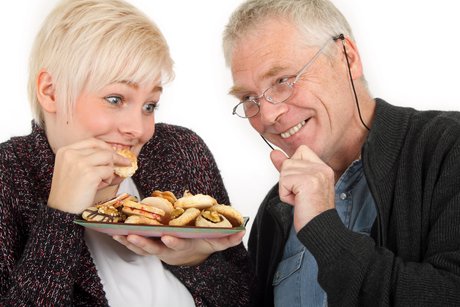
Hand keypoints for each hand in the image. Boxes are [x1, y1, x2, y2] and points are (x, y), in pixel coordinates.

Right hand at [47, 138, 130, 213]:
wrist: (62, 211)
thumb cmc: (70, 192)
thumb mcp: (75, 170)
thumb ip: (90, 160)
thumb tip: (116, 156)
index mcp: (65, 151)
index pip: (92, 142)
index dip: (106, 147)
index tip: (115, 153)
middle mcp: (71, 154)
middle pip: (102, 149)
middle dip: (115, 156)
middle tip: (125, 163)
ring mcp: (80, 163)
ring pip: (108, 158)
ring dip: (110, 170)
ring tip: (102, 181)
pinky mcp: (89, 173)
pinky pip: (109, 171)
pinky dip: (108, 179)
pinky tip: (99, 186)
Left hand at [112, 231, 244, 265]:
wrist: (189, 253)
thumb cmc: (200, 244)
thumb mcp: (215, 242)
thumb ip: (227, 238)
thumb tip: (241, 231)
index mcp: (183, 245)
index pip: (177, 244)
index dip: (172, 241)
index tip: (167, 236)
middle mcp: (167, 249)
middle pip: (153, 248)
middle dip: (143, 243)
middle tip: (133, 236)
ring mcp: (156, 248)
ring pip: (140, 247)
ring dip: (128, 241)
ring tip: (116, 233)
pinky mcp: (148, 245)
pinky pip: (134, 243)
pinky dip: (123, 239)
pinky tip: (113, 231)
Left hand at [270, 145, 334, 231]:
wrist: (320, 229)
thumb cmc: (311, 211)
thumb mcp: (298, 185)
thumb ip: (287, 167)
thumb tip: (274, 153)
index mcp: (323, 168)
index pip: (301, 150)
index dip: (293, 165)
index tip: (297, 182)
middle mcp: (322, 169)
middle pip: (289, 161)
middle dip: (288, 180)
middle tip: (301, 195)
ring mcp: (316, 174)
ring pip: (284, 171)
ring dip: (286, 188)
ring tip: (300, 199)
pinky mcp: (307, 181)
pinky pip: (283, 182)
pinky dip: (285, 195)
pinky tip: (298, 202)